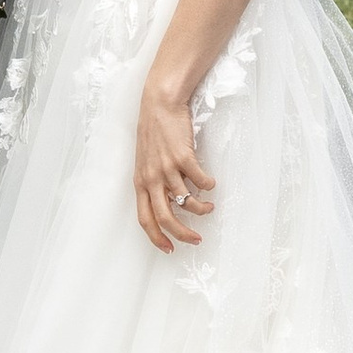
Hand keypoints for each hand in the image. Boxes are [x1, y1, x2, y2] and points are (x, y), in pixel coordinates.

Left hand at [134, 78, 214, 252]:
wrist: (160, 104)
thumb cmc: (154, 132)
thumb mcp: (146, 161)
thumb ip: (154, 183)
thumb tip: (170, 204)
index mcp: (140, 182)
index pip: (145, 218)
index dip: (157, 237)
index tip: (169, 248)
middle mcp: (152, 178)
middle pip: (165, 217)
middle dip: (182, 234)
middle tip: (196, 240)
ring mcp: (167, 168)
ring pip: (187, 201)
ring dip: (201, 209)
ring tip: (209, 208)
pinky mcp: (183, 157)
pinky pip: (200, 181)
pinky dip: (208, 187)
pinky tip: (211, 185)